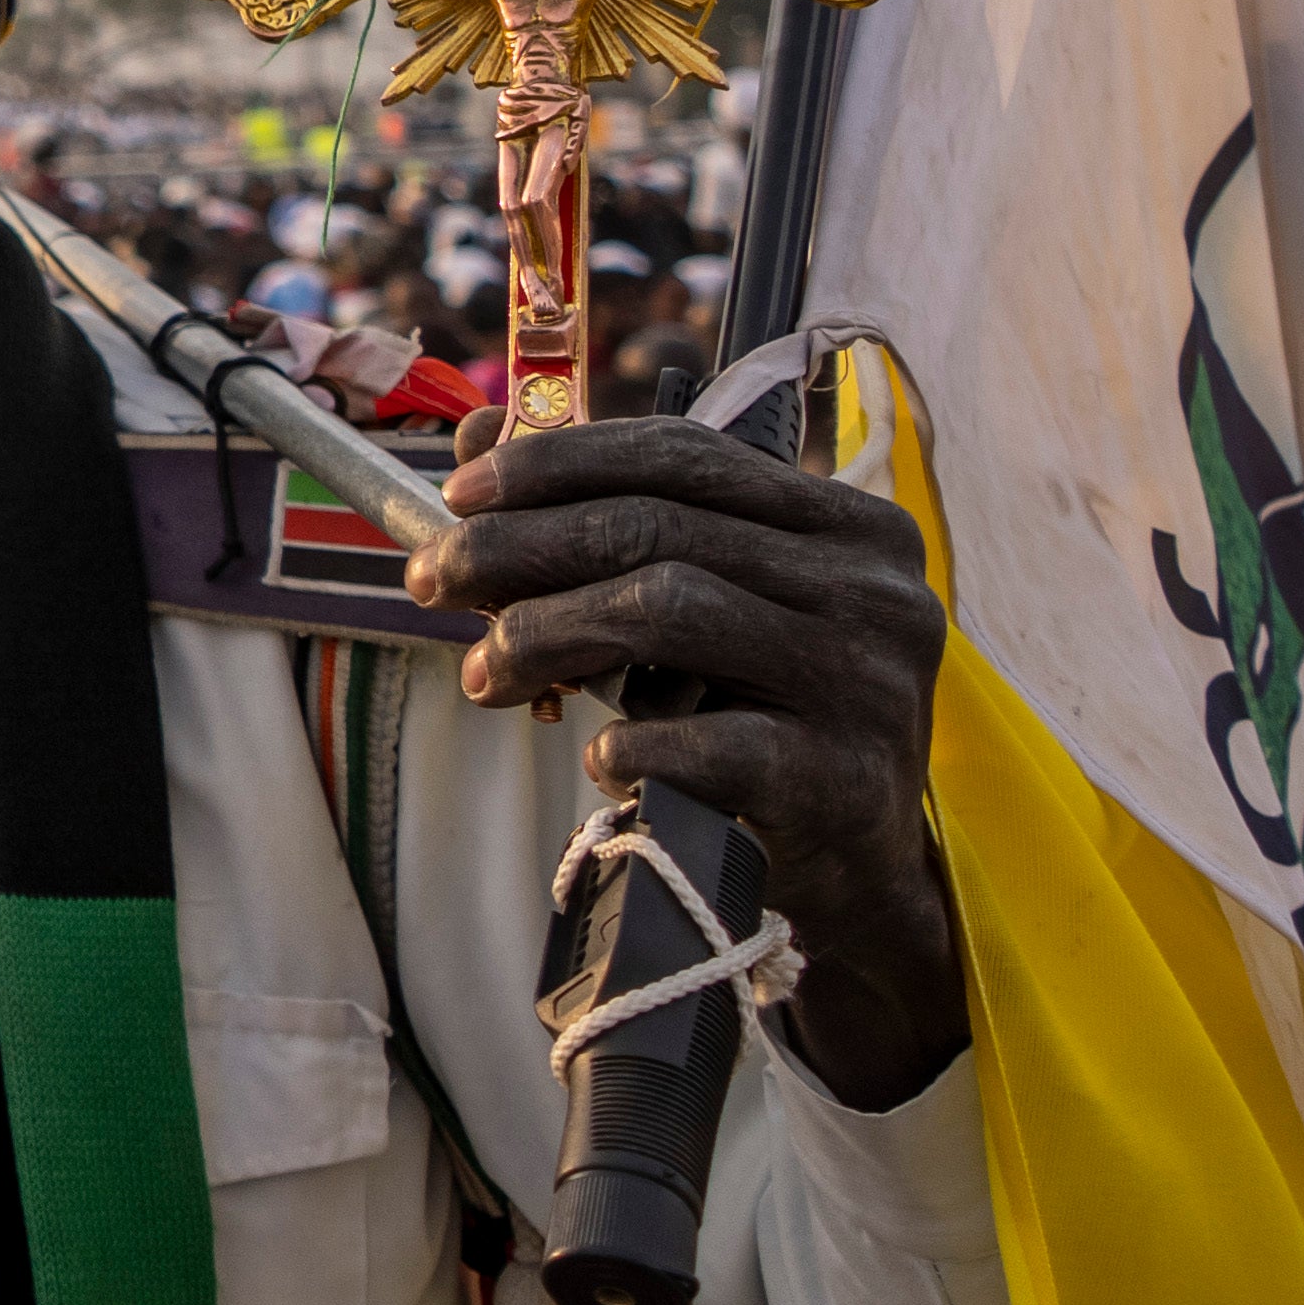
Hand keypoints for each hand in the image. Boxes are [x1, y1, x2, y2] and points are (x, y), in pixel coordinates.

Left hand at [415, 412, 966, 1109]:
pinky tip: (597, 757)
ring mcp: (866, 684)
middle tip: (430, 580)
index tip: (459, 490)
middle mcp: (874, 591)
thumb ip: (614, 520)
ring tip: (480, 673)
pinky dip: (622, 744)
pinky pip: (698, 742)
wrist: (858, 875)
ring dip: (542, 634)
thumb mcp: (708, 608)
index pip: (687, 454)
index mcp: (851, 525)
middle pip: (657, 527)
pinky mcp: (837, 779)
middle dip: (516, 547)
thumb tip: (476, 429)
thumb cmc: (764, 719)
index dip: (559, 462)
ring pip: (667, 607)